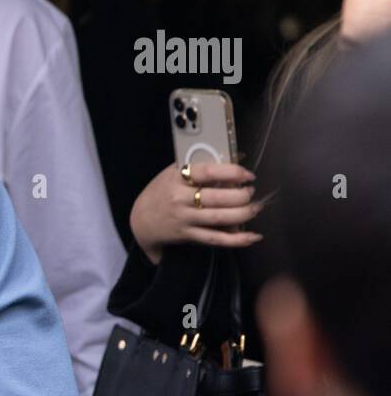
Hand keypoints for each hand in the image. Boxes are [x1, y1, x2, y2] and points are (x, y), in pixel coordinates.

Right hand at [130, 161, 263, 264]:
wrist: (140, 221)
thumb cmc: (161, 192)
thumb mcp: (174, 173)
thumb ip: (203, 166)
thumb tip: (239, 155)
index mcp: (176, 178)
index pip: (206, 172)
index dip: (231, 172)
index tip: (246, 174)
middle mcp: (179, 198)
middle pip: (217, 197)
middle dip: (241, 196)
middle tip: (250, 192)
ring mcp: (184, 218)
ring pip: (219, 218)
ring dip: (243, 213)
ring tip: (255, 208)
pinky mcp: (187, 235)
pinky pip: (215, 238)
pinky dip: (236, 239)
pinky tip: (252, 236)